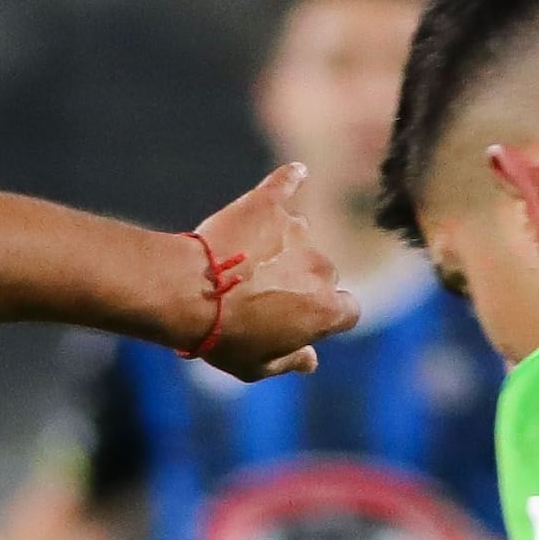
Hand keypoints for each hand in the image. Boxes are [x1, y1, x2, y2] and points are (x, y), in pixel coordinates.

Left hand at [181, 164, 355, 380]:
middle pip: (323, 272)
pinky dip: (290, 180)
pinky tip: (297, 173)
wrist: (191, 293)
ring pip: (300, 235)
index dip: (326, 315)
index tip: (301, 319)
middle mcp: (320, 266)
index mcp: (325, 309)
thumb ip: (289, 361)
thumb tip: (310, 360)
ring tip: (248, 256)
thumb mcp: (257, 366)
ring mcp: (296, 231)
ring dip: (284, 243)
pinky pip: (286, 184)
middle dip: (300, 280)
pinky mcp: (268, 205)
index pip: (347, 310)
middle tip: (263, 290)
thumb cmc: (224, 337)